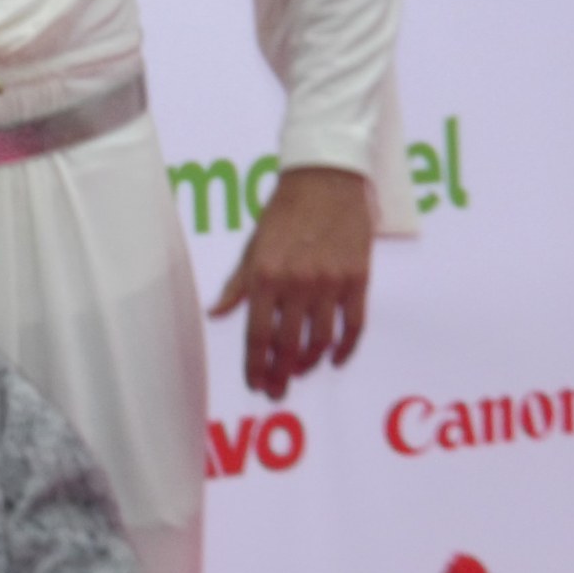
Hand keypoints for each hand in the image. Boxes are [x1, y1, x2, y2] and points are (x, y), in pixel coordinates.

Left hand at [208, 165, 371, 400]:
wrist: (326, 182)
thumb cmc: (283, 214)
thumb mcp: (252, 246)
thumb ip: (237, 285)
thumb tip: (215, 314)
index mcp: (265, 276)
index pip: (257, 334)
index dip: (255, 364)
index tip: (255, 384)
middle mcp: (297, 284)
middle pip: (288, 343)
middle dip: (280, 373)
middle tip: (276, 390)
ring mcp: (330, 284)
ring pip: (321, 340)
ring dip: (309, 363)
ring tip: (300, 372)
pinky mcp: (358, 280)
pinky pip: (353, 325)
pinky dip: (345, 348)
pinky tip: (335, 359)